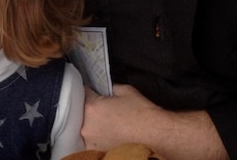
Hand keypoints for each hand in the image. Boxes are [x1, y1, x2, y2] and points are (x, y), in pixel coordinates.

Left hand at [82, 84, 227, 159]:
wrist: (155, 135)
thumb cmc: (142, 112)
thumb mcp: (125, 90)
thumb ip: (107, 86)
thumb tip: (101, 86)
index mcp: (91, 107)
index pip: (82, 92)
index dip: (89, 89)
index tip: (95, 90)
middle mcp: (85, 126)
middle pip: (81, 111)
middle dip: (89, 107)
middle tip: (103, 107)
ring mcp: (90, 141)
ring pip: (84, 126)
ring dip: (91, 123)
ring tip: (107, 122)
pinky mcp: (96, 151)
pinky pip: (91, 139)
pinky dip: (97, 135)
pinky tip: (108, 133)